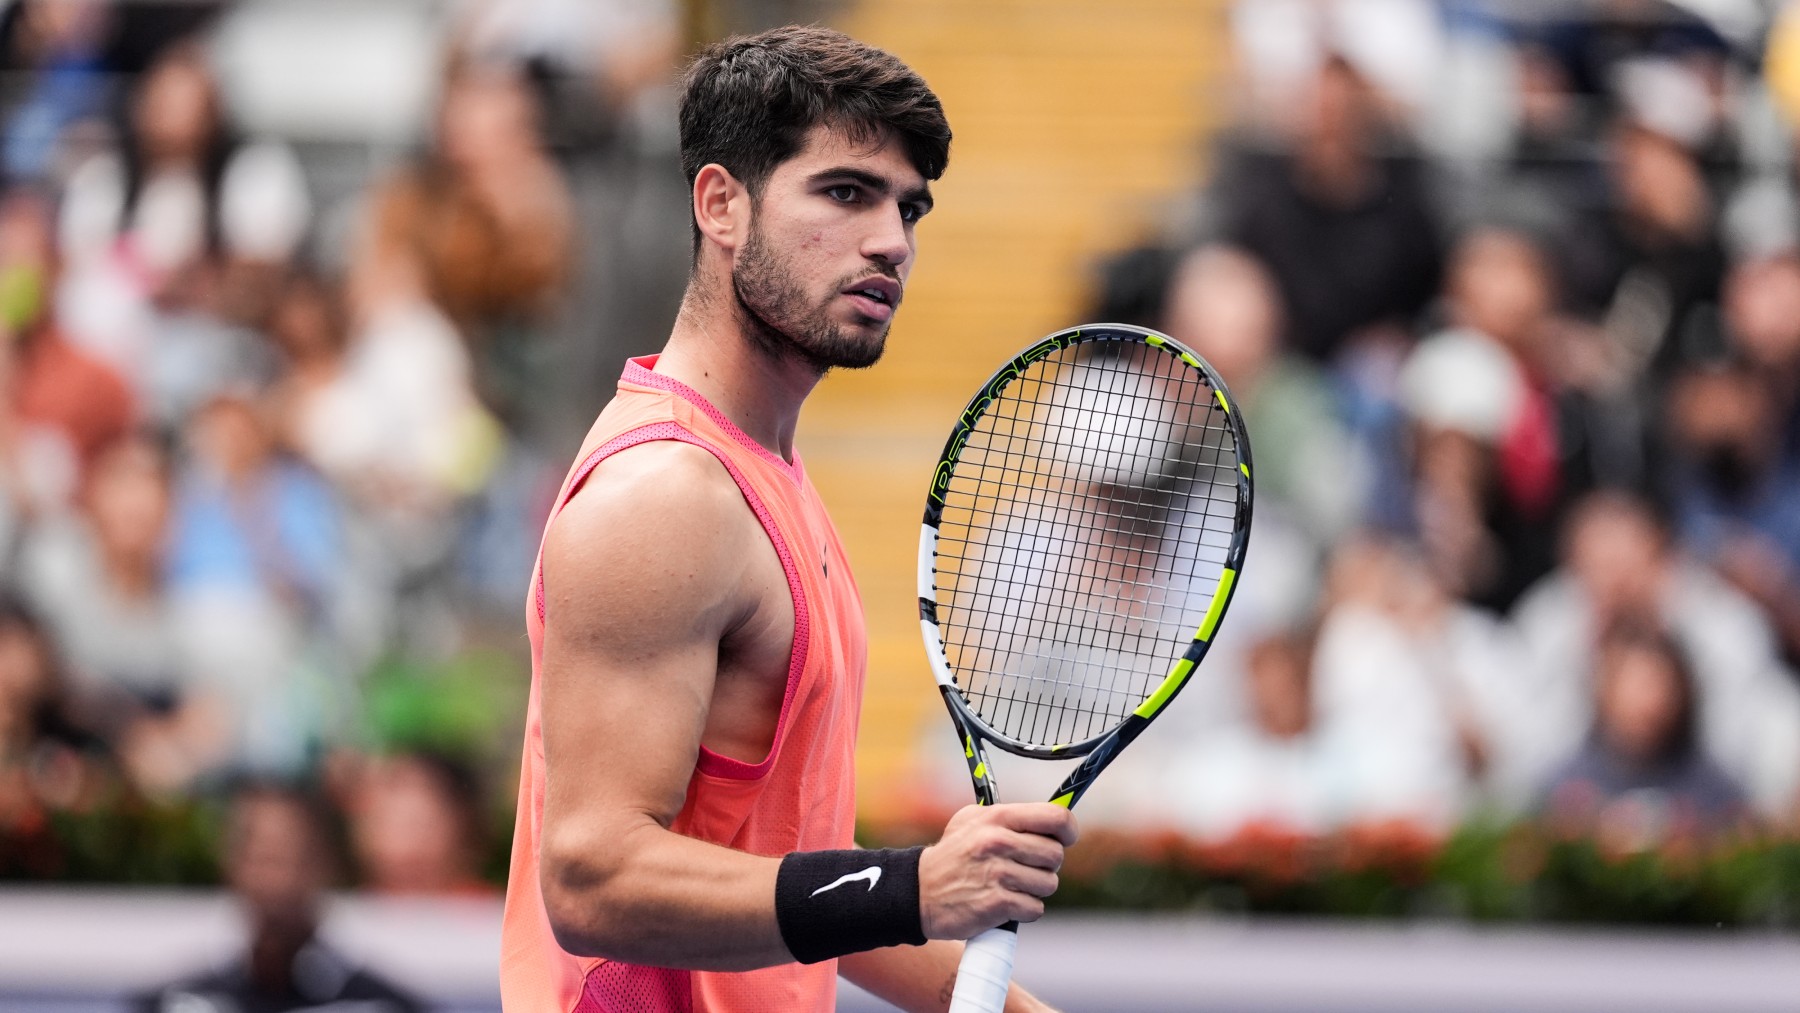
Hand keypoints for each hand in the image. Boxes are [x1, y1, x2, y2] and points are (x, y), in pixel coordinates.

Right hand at [917, 803, 1077, 939]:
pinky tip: (1006, 903)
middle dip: (1046, 865)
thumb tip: (1052, 817)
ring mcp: (998, 874)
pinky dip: (1025, 910)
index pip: (1055, 817)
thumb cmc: (953, 854)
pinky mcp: (997, 904)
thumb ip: (1010, 816)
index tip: (1065, 838)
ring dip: (1035, 889)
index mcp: (997, 818)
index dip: (1068, 829)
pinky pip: (1035, 908)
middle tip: (1027, 867)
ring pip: (1048, 884)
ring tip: (1012, 886)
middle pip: (1055, 855)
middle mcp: (998, 843)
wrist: (919, 892)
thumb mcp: (972, 820)